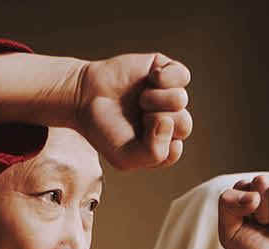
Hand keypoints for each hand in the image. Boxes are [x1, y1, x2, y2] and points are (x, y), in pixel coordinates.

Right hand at [71, 54, 191, 170]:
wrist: (84, 96)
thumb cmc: (102, 127)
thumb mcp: (123, 156)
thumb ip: (153, 153)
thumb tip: (169, 121)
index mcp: (161, 143)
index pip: (173, 150)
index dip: (153, 144)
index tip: (134, 139)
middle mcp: (170, 120)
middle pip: (184, 125)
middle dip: (154, 121)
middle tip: (135, 118)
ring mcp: (170, 95)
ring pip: (181, 100)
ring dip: (154, 100)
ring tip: (138, 99)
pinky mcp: (168, 72)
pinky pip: (182, 76)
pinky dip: (165, 78)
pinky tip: (149, 79)